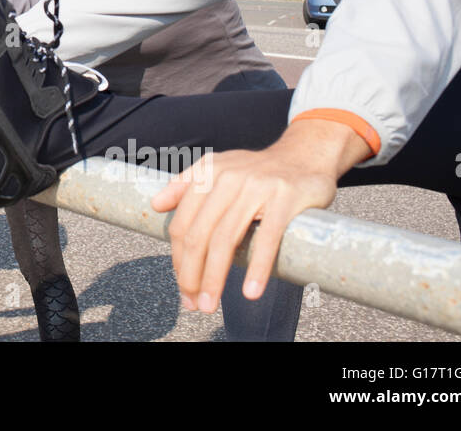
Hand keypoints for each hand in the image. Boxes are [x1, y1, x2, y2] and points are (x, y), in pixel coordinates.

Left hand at [149, 121, 363, 311]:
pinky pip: (267, 238)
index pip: (183, 224)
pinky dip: (257, 268)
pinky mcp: (285, 198)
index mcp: (207, 174)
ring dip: (215, 278)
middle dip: (191, 274)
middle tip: (193, 304)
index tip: (182, 287)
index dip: (178, 260)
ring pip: (226, 239)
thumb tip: (155, 205)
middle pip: (200, 235)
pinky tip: (250, 292)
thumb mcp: (218, 169)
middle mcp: (227, 179)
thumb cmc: (257, 170)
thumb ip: (185, 184)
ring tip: (209, 304)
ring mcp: (256, 188)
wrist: (305, 155)